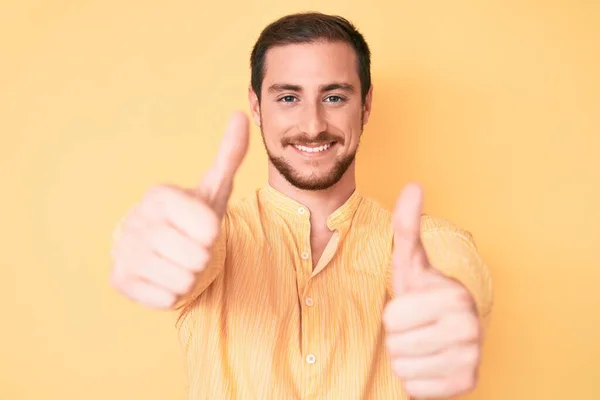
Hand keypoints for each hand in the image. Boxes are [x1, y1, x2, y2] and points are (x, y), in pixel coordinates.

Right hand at [110, 111, 248, 308]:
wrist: (163, 250)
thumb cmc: (193, 218)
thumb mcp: (214, 188)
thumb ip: (229, 155)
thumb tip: (241, 115)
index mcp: (160, 195)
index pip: (209, 228)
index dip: (212, 233)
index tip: (200, 226)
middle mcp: (137, 219)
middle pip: (198, 257)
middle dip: (202, 256)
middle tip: (189, 246)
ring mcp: (124, 250)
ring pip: (184, 280)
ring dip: (189, 276)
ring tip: (178, 260)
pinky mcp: (119, 279)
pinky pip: (166, 299)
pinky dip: (172, 293)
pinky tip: (163, 276)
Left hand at [383, 183, 481, 397]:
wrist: (445, 335)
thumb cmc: (421, 297)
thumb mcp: (410, 263)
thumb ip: (407, 226)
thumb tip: (413, 184)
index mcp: (455, 295)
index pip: (392, 318)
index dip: (393, 315)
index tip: (411, 308)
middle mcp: (470, 327)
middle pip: (395, 344)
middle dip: (398, 337)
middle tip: (416, 328)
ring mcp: (472, 359)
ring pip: (403, 368)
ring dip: (405, 358)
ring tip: (422, 344)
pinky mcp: (467, 384)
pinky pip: (415, 389)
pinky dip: (417, 380)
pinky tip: (430, 363)